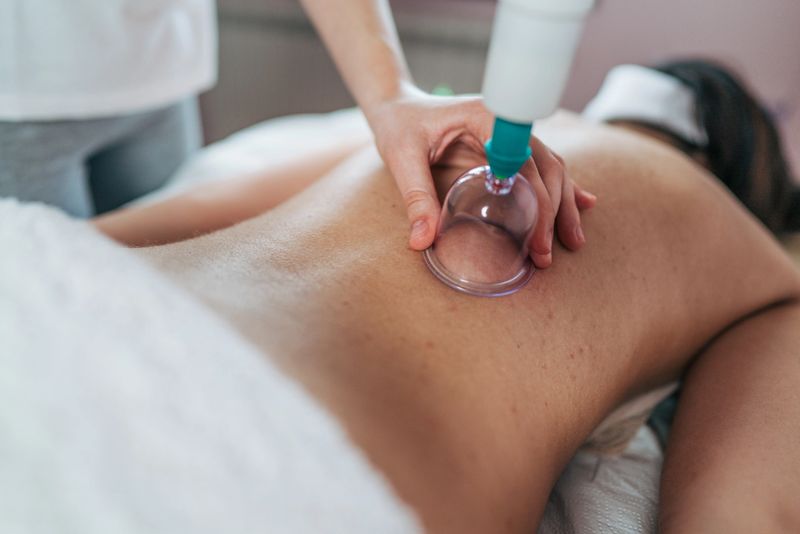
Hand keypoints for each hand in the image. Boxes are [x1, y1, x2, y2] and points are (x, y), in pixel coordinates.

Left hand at [366, 88, 596, 268]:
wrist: (396, 107)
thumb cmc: (399, 124)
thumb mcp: (401, 157)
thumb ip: (415, 197)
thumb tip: (422, 241)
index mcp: (485, 118)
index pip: (523, 159)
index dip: (536, 196)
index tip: (537, 232)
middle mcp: (505, 125)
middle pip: (546, 165)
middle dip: (555, 208)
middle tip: (548, 251)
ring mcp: (508, 137)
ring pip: (549, 169)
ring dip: (562, 204)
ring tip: (572, 241)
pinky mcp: (504, 151)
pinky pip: (538, 170)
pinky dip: (558, 190)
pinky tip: (581, 206)